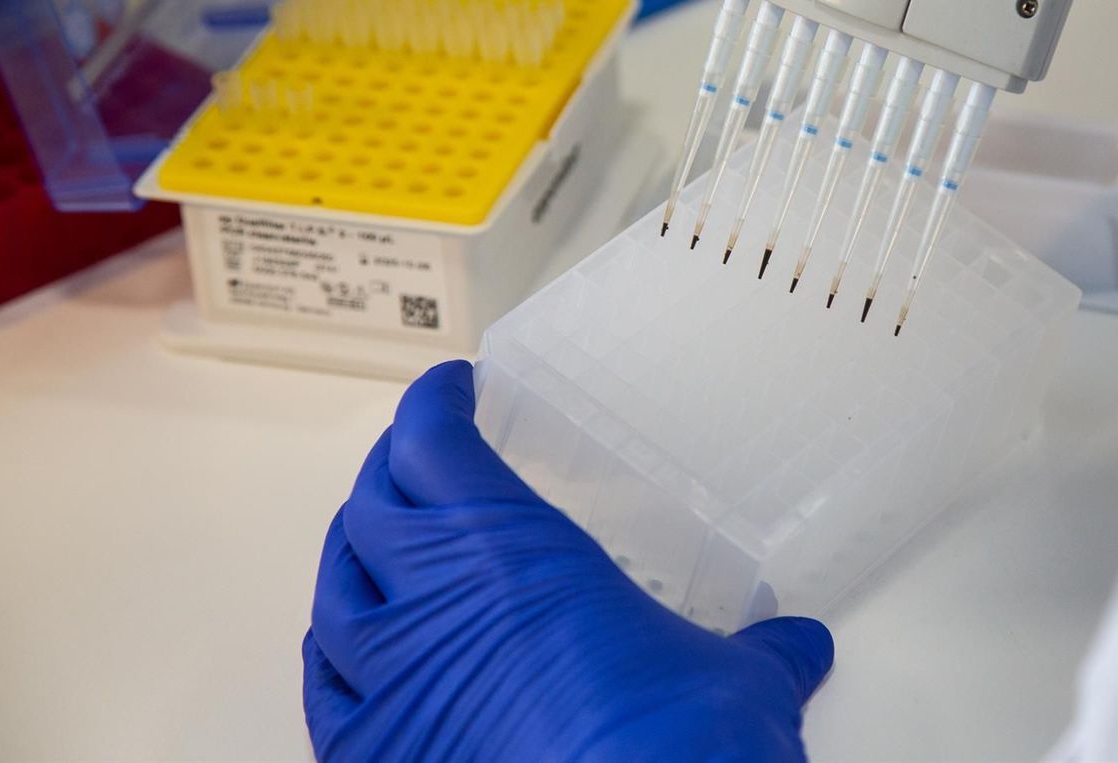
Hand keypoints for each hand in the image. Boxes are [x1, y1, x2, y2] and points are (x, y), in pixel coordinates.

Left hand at [303, 360, 833, 761]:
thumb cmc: (671, 745)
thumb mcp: (736, 681)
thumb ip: (760, 652)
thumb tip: (795, 648)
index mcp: (506, 548)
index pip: (433, 441)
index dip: (433, 404)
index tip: (449, 391)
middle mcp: (431, 601)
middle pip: (373, 502)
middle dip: (392, 468)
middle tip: (416, 457)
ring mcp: (388, 682)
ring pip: (333, 589)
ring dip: (353, 554)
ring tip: (374, 541)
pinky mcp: (370, 755)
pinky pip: (322, 686)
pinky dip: (331, 655)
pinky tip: (344, 650)